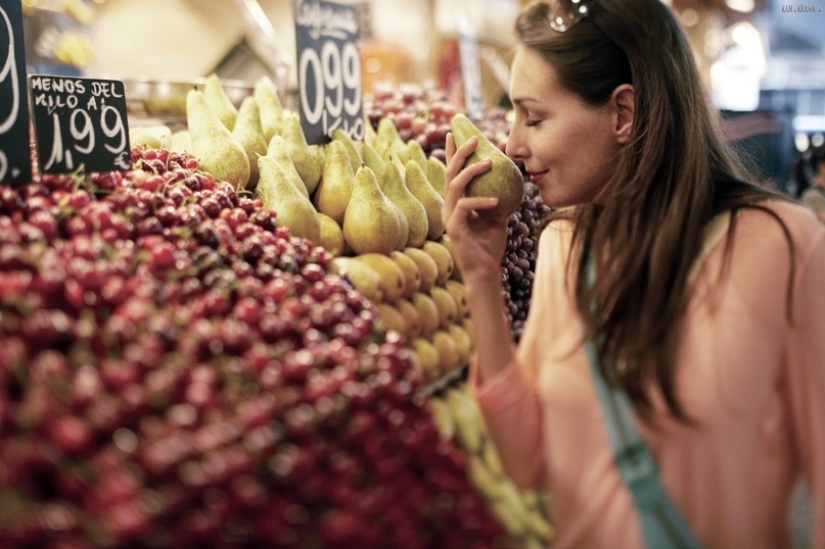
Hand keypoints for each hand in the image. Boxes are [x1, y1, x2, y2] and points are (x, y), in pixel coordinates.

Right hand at [442, 133, 508, 284]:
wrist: (485, 272)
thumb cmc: (490, 245)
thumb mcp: (497, 217)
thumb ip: (499, 200)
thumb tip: (513, 182)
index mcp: (456, 204)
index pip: (452, 173)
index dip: (452, 153)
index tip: (454, 133)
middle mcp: (449, 208)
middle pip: (450, 174)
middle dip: (460, 153)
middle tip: (475, 139)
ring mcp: (449, 218)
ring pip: (455, 186)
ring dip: (472, 171)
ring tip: (489, 162)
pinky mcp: (454, 229)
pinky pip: (465, 207)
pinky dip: (481, 202)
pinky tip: (496, 202)